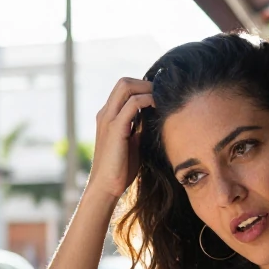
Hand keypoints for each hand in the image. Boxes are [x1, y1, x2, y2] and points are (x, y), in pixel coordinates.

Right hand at [87, 78, 154, 199]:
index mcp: (108, 116)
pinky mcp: (115, 128)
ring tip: (162, 98)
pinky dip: (147, 100)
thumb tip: (155, 117)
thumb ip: (139, 128)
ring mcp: (108, 119)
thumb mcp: (132, 142)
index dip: (142, 87)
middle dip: (145, 83)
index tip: (159, 95)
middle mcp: (106, 114)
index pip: (124, 89)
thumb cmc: (120, 168)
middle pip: (124, 82)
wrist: (106, 186)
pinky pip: (132, 103)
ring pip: (126, 86)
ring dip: (147, 88)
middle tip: (162, 94)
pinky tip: (158, 107)